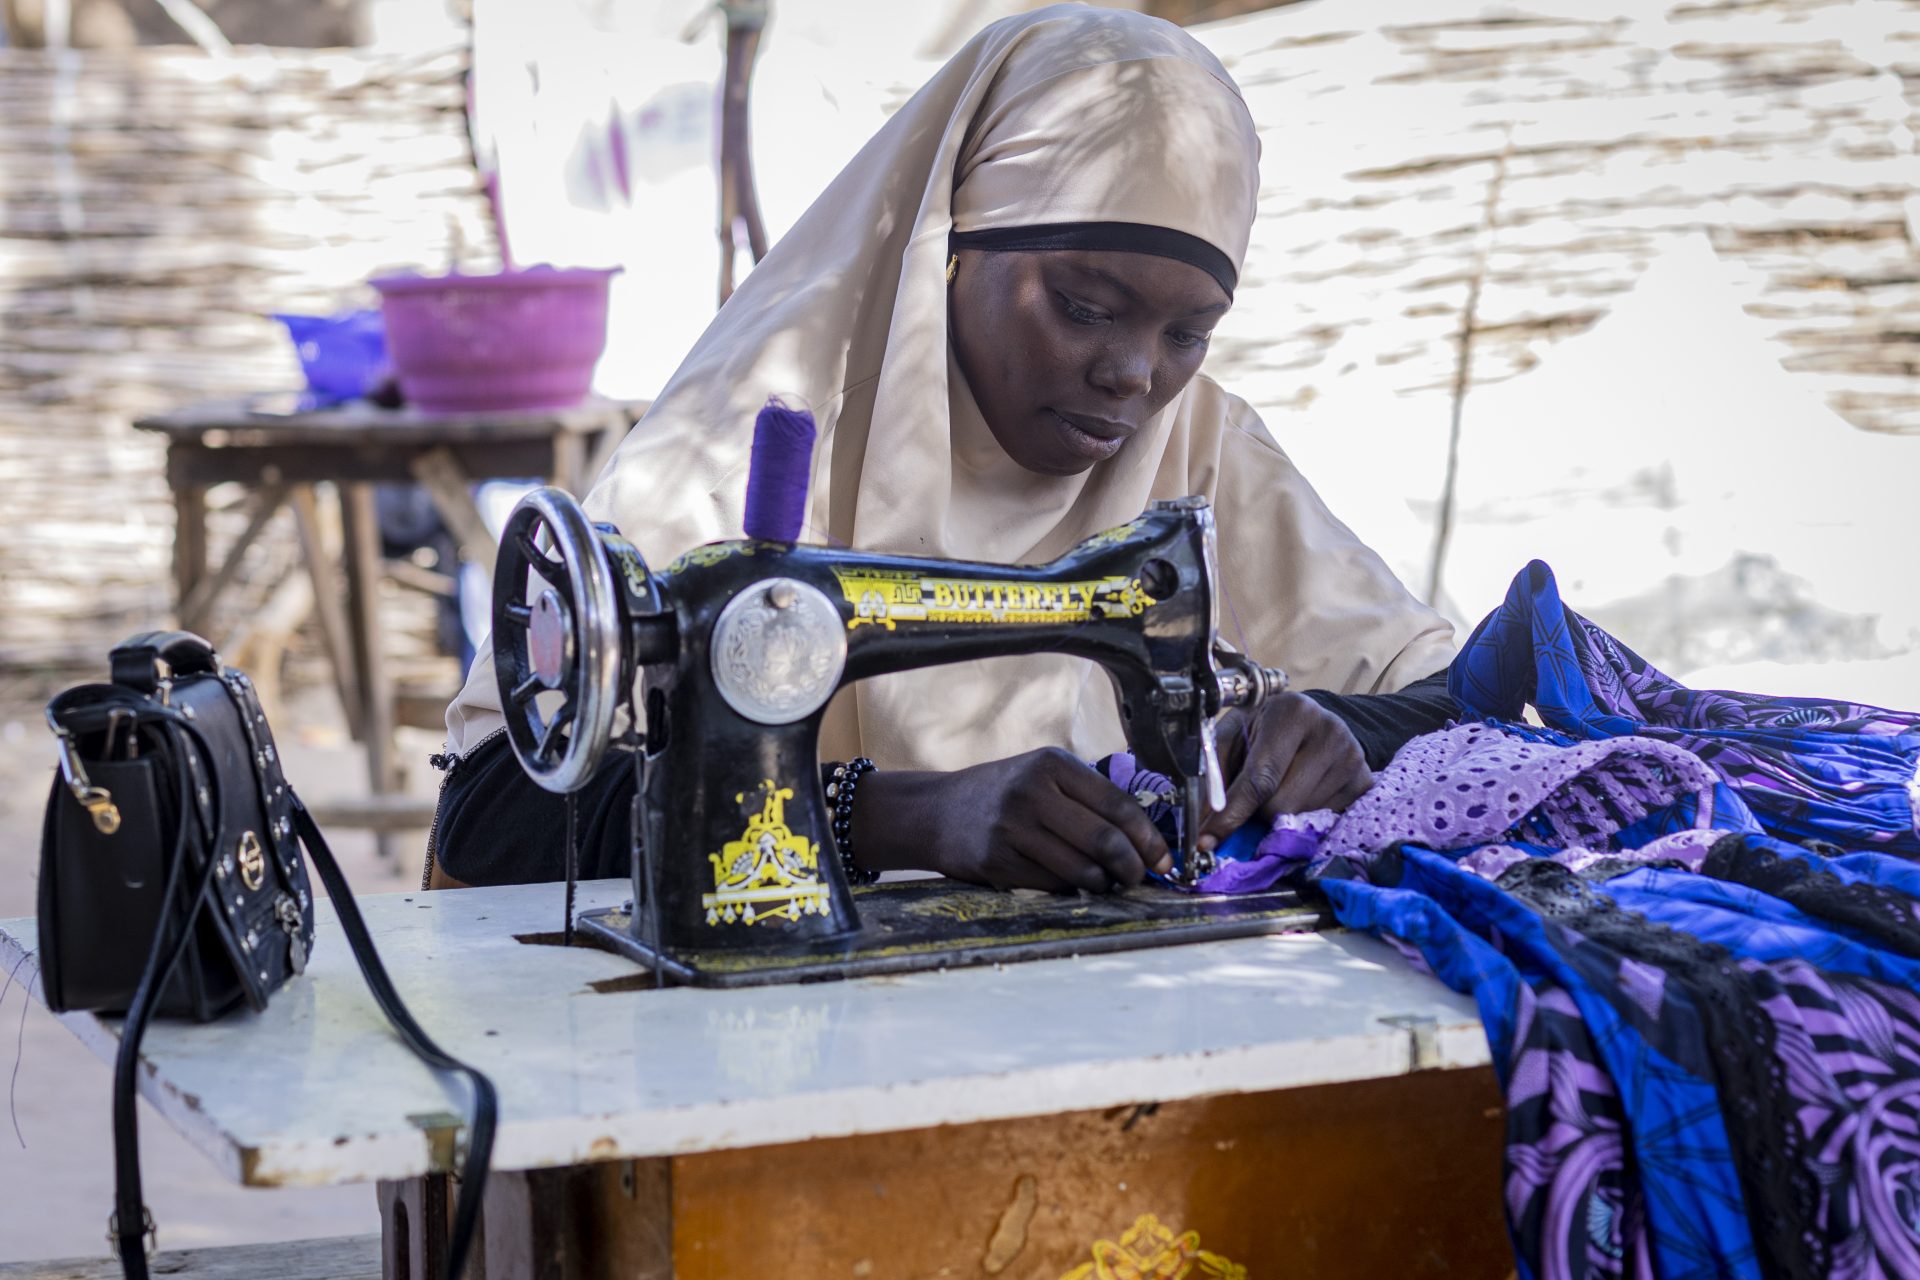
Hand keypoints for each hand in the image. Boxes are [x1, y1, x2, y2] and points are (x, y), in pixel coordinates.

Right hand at [854, 749, 1171, 891]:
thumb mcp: (1042, 776)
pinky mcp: (997, 861)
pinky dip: (1070, 889)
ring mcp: (1012, 828)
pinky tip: (1070, 882)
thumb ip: (1087, 796)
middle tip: (1139, 877)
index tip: (1164, 858)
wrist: (937, 812)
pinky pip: (1052, 884)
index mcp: (1052, 765)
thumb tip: (1146, 835)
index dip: (1149, 837)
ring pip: (1081, 869)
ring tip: (1107, 882)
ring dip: (1104, 883)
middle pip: (1104, 840)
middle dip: (1132, 867)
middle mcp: (1032, 792)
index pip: (1117, 804)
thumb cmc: (1003, 794)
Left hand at [1198, 693, 1371, 852]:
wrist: (1311, 721)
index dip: (1231, 813)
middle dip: (1259, 810)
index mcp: (1291, 712)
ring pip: (1302, 817)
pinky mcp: (1365, 781)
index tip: (1206, 841)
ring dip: (1284, 813)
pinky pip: (1326, 822)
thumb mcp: (1233, 737)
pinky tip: (1305, 792)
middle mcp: (1330, 730)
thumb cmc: (1263, 731)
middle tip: (1258, 792)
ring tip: (1284, 785)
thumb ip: (1213, 775)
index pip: (1260, 778)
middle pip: (1281, 805)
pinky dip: (1307, 816)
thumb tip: (1201, 823)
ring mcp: (1353, 757)